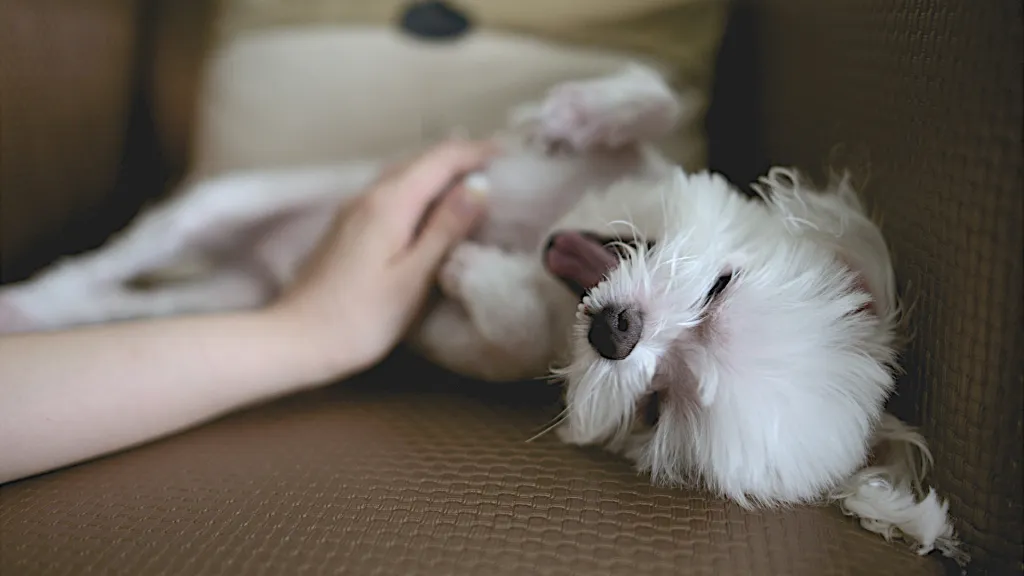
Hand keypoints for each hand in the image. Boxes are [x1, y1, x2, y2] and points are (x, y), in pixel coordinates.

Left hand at [270, 139, 497, 375]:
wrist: (295, 339)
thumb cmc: (360, 318)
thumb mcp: (413, 278)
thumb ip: (445, 229)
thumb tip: (479, 186)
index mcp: (390, 203)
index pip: (440, 159)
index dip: (477, 151)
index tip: (511, 155)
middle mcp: (369, 195)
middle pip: (421, 159)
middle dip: (461, 156)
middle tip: (500, 164)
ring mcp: (354, 209)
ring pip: (404, 173)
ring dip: (440, 170)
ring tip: (474, 179)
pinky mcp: (348, 226)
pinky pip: (392, 191)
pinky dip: (420, 187)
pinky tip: (432, 206)